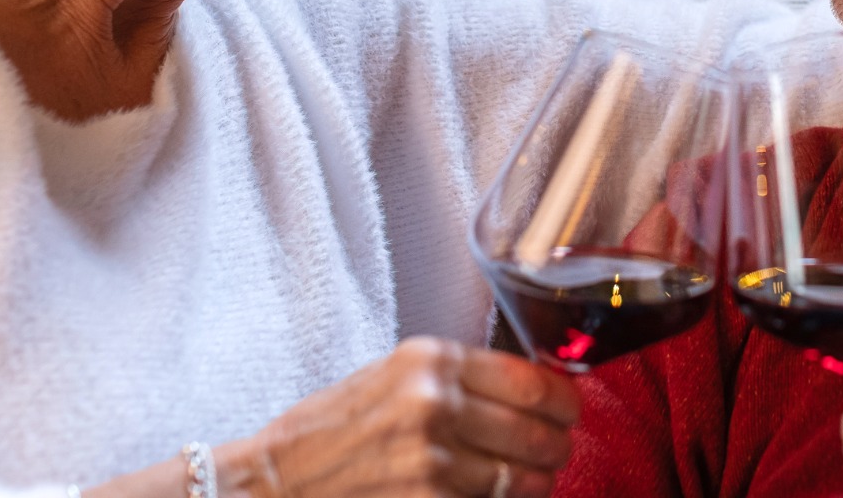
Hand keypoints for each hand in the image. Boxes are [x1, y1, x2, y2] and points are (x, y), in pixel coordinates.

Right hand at [222, 338, 578, 497]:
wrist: (274, 481)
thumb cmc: (331, 428)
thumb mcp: (393, 377)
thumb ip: (456, 378)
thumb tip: (528, 388)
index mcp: (430, 361)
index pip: (531, 380)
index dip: (563, 400)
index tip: (568, 408)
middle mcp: (435, 404)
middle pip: (536, 430)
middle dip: (556, 446)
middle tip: (557, 449)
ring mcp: (432, 460)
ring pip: (522, 477)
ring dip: (537, 482)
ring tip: (535, 479)